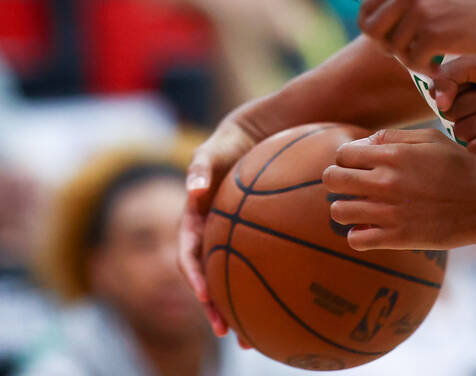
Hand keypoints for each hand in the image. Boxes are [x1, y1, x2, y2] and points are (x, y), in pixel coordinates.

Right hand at [179, 116, 264, 339]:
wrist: (252, 137)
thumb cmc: (229, 143)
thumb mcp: (211, 150)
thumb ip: (200, 168)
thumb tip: (193, 190)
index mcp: (193, 222)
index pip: (187, 257)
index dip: (194, 279)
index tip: (204, 297)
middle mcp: (210, 236)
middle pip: (209, 279)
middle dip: (214, 308)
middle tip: (228, 331)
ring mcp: (231, 240)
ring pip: (232, 281)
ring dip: (238, 308)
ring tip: (252, 339)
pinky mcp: (251, 240)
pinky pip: (258, 267)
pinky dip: (267, 286)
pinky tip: (288, 304)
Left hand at [322, 128, 475, 250]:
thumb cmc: (462, 167)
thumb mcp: (430, 139)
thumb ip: (392, 137)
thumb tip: (362, 145)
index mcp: (393, 154)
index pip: (343, 154)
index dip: (347, 159)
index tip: (359, 166)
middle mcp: (386, 181)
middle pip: (332, 179)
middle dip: (337, 180)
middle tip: (353, 186)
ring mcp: (390, 211)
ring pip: (338, 211)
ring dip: (345, 208)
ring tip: (361, 208)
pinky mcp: (398, 238)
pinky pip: (356, 239)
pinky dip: (358, 235)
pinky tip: (371, 229)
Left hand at [357, 0, 475, 72]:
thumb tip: (373, 21)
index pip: (366, 9)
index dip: (375, 31)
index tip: (392, 41)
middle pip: (372, 30)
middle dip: (387, 47)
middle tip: (410, 54)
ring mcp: (420, 10)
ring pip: (393, 49)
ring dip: (410, 61)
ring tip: (432, 60)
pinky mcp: (434, 33)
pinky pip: (413, 63)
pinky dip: (426, 71)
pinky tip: (441, 67)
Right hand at [431, 54, 475, 160]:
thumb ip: (453, 72)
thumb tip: (436, 98)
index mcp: (465, 84)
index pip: (438, 92)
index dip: (453, 90)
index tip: (474, 85)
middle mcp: (469, 105)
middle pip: (450, 113)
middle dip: (475, 104)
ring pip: (462, 131)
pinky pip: (474, 148)